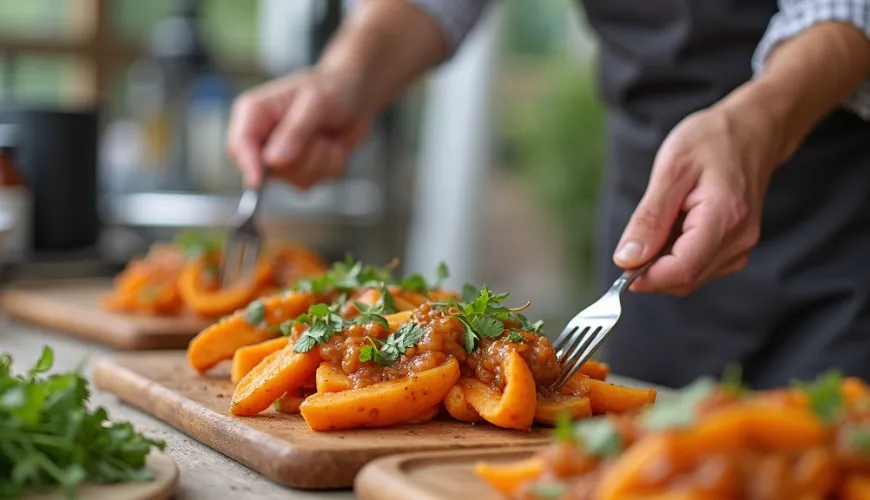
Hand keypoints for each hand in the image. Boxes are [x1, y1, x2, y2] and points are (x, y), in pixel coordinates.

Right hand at [227, 69, 370, 188]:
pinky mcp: (300, 169)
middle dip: (299, 160)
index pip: (239, 146)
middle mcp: (263, 138)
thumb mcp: (316, 103)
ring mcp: (281, 157)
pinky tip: (332, 145)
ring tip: (326, 136)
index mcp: (255, 113)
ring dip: (319, 161)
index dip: (248, 165)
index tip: (258, 182)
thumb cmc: (332, 88)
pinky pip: (313, 181)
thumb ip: (295, 131)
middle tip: (318, 137)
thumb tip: (274, 161)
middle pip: (266, 171)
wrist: (354, 94)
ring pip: (294, 179)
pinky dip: (329, 166)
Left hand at [612, 101, 783, 294]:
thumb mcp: (670, 170)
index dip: (647, 277)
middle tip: (637, 236)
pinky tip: (675, 226)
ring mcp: (741, 246)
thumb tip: (627, 260)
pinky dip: (677, 256)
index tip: (622, 265)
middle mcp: (739, 239)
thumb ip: (649, 219)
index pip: (682, 269)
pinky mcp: (736, 247)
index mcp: (724, 217)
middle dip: (652, 270)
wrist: (751, 130)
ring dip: (664, 262)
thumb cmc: (710, 141)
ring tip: (663, 220)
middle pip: (685, 279)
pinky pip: (699, 266)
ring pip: (690, 277)